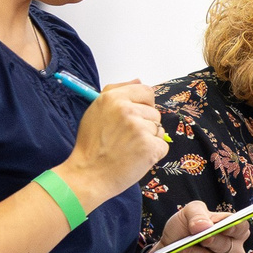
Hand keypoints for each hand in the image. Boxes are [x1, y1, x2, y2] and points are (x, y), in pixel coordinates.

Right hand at [59, 80, 166, 203]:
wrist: (89, 173)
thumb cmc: (92, 143)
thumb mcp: (97, 110)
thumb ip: (117, 91)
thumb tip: (139, 80)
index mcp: (114, 98)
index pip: (146, 91)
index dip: (144, 104)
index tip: (135, 115)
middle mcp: (127, 110)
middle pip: (154, 112)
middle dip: (145, 124)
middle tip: (126, 137)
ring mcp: (140, 129)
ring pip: (158, 129)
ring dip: (149, 139)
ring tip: (129, 147)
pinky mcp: (150, 147)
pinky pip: (163, 145)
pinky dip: (154, 153)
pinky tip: (137, 157)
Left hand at [138, 203, 249, 252]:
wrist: (169, 249)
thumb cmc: (185, 228)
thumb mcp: (188, 212)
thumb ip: (197, 214)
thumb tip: (204, 226)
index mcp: (234, 231)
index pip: (241, 228)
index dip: (234, 228)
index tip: (223, 227)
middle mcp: (234, 250)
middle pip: (224, 245)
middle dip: (208, 240)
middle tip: (196, 238)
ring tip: (174, 249)